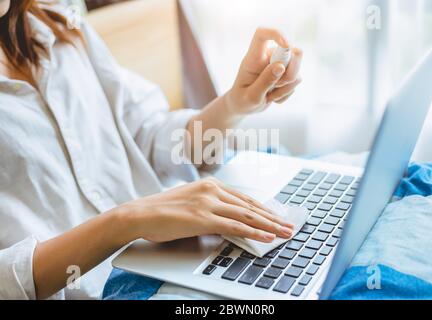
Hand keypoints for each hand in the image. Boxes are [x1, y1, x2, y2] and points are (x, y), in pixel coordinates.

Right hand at [119, 177, 294, 242]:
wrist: (140, 213)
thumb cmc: (163, 210)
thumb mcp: (191, 203)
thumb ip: (211, 207)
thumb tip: (229, 220)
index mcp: (211, 185)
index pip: (244, 199)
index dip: (264, 209)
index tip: (277, 216)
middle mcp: (213, 190)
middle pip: (250, 206)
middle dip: (273, 217)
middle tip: (289, 225)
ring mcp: (209, 203)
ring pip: (247, 215)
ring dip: (270, 225)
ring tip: (285, 232)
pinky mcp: (203, 218)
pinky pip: (234, 226)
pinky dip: (254, 232)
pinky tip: (266, 237)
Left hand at [226, 28, 302, 114]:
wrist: (244, 107)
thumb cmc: (242, 100)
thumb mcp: (251, 96)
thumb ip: (265, 81)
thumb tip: (280, 66)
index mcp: (253, 58)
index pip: (262, 34)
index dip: (276, 34)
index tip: (287, 46)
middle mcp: (267, 57)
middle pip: (290, 51)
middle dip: (292, 71)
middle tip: (279, 86)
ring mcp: (278, 64)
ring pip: (295, 69)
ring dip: (285, 87)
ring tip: (268, 95)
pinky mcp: (286, 73)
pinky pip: (296, 81)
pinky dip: (286, 93)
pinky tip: (272, 97)